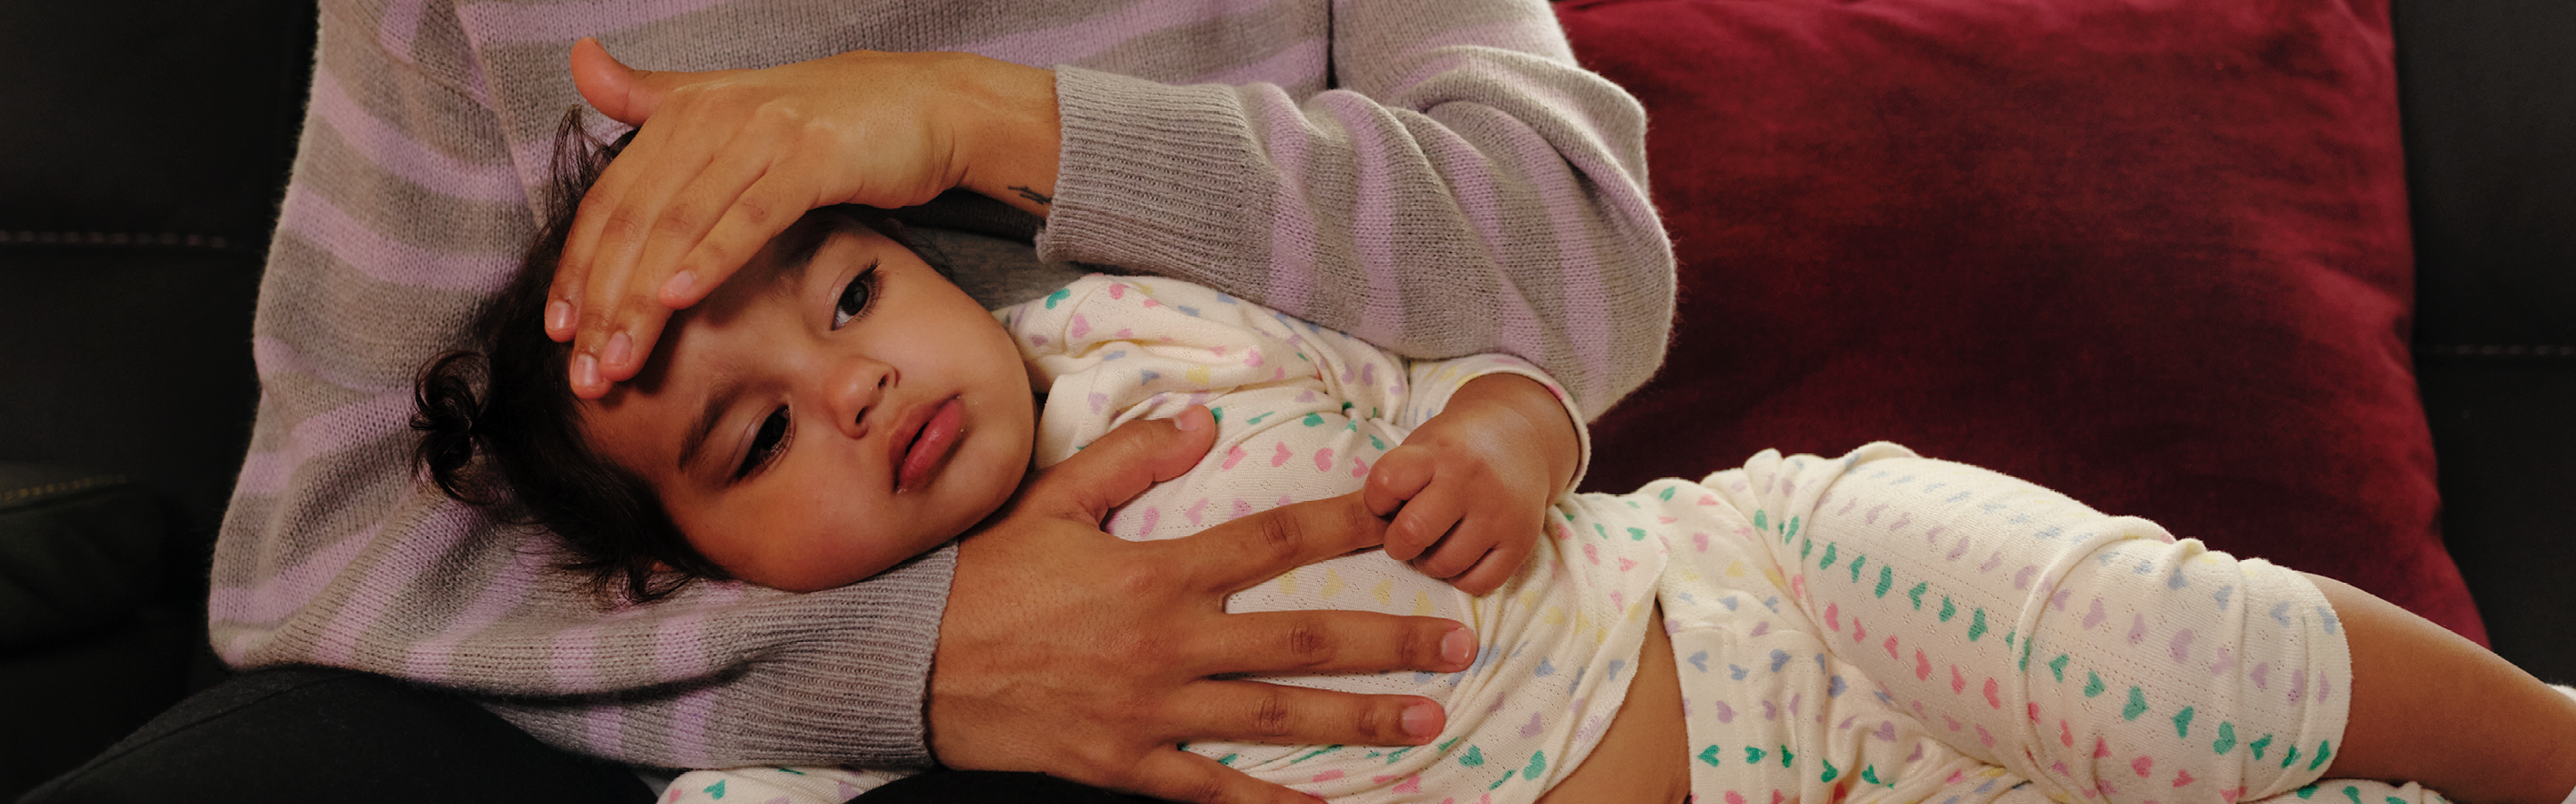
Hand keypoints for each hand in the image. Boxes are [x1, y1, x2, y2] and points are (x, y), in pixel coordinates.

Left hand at [549, 38, 1061, 397]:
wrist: (928, 104)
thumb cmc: (833, 118)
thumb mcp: (732, 102)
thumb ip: (652, 95)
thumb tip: (579, 60)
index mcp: (686, 111)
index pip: (611, 199)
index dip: (579, 267)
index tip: (561, 331)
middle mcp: (714, 116)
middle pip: (637, 219)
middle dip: (603, 301)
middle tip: (587, 370)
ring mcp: (763, 133)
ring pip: (682, 224)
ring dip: (644, 298)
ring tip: (622, 357)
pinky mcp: (814, 156)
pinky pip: (750, 214)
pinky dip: (711, 257)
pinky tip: (681, 299)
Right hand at [932, 407, 1476, 803]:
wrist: (906, 664)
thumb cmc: (981, 577)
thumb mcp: (1052, 501)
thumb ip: (1131, 458)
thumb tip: (1203, 421)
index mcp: (1157, 571)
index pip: (1273, 541)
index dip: (1346, 528)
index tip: (1406, 521)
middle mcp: (1169, 642)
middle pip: (1300, 639)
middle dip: (1387, 641)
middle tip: (1460, 640)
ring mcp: (1152, 711)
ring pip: (1274, 717)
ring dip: (1358, 720)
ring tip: (1429, 720)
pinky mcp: (1127, 765)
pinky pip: (1215, 790)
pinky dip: (1275, 803)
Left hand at [1363, 373, 1580, 594]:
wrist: (1522, 438)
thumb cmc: (1456, 450)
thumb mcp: (1422, 446)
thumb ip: (1397, 481)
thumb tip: (1367, 530)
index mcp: (1437, 453)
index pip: (1387, 482)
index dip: (1377, 500)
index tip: (1388, 503)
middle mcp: (1470, 482)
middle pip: (1413, 532)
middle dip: (1399, 544)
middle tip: (1407, 537)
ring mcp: (1500, 513)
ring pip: (1445, 566)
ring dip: (1430, 564)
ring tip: (1437, 544)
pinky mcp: (1522, 542)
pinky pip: (1479, 584)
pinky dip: (1463, 579)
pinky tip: (1463, 556)